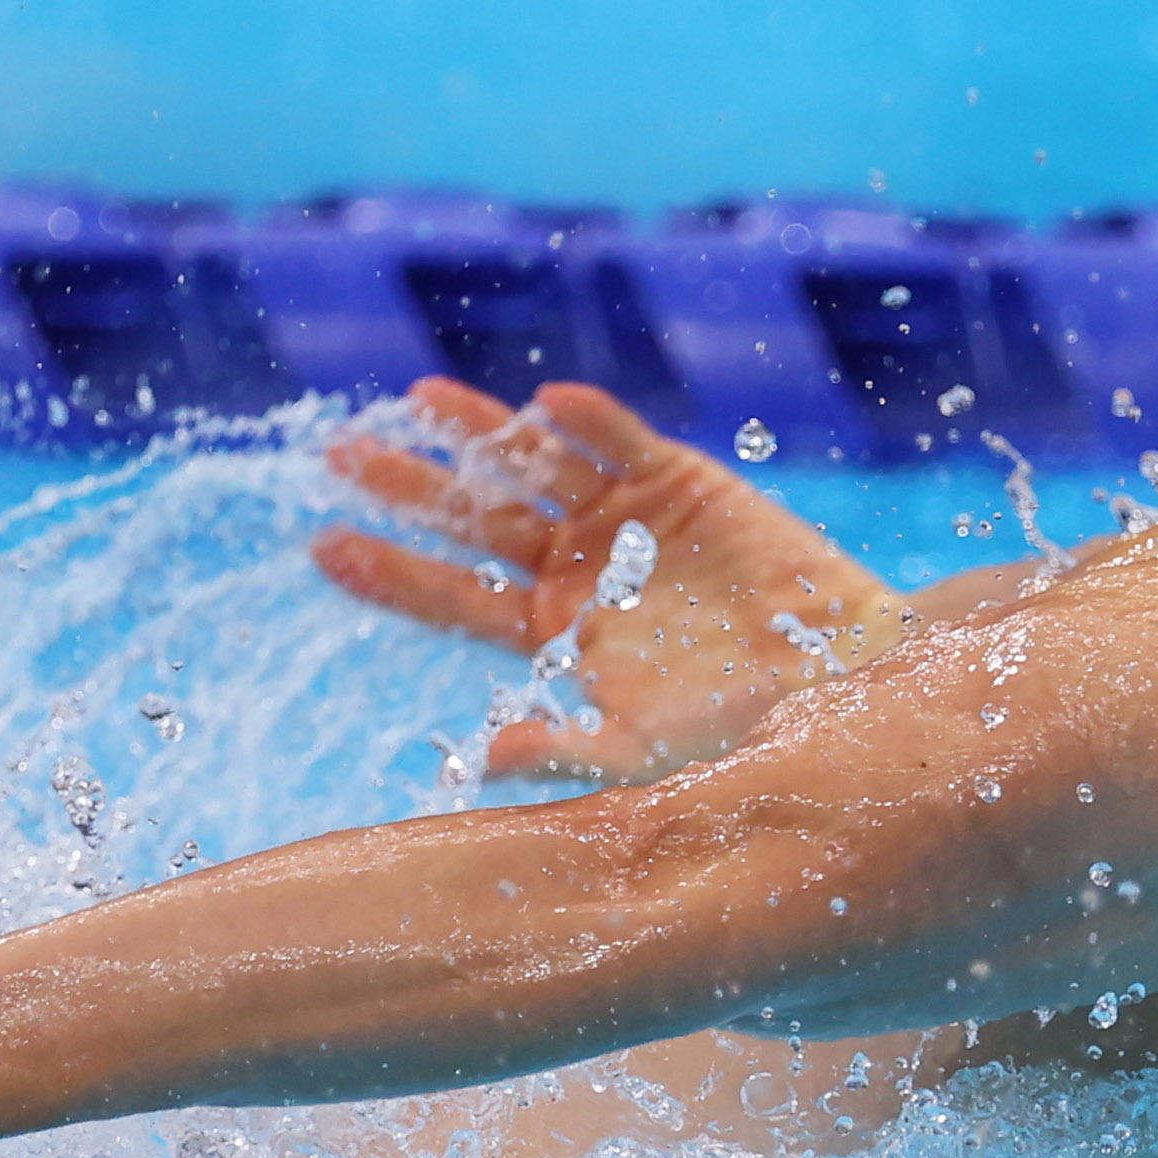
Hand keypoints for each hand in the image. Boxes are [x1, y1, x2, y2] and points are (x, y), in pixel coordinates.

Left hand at [312, 380, 904, 782]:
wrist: (834, 681)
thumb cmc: (737, 730)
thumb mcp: (643, 754)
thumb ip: (565, 749)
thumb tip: (481, 757)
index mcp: (554, 631)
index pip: (455, 596)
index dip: (392, 573)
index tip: (323, 546)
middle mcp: (578, 568)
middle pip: (478, 519)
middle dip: (412, 486)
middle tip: (340, 453)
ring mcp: (626, 520)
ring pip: (535, 465)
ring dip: (482, 433)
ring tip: (418, 400)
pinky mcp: (682, 483)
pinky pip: (624, 442)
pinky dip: (591, 421)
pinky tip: (548, 402)